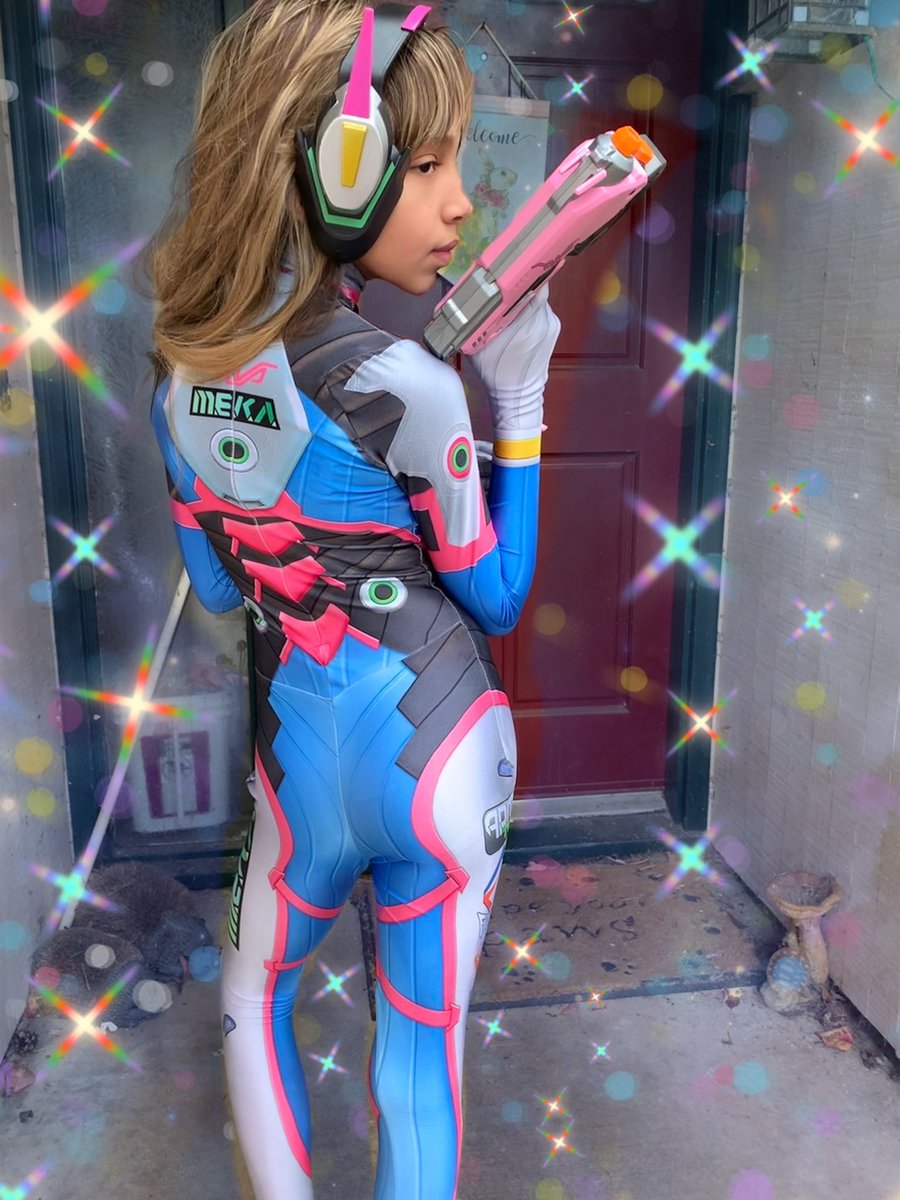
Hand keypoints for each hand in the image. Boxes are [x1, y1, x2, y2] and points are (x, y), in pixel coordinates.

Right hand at [470, 285, 560, 437]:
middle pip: (535, 287)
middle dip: (519, 284)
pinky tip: (518, 316)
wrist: (518, 396)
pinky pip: (542, 310)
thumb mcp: (478, 345)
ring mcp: (552, 324)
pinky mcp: (554, 328)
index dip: (522, 272)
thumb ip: (475, 320)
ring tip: (508, 301)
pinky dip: (530, 309)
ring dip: (524, 297)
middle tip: (504, 281)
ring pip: (538, 298)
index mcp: (527, 323)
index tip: (510, 265)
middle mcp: (544, 320)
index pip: (533, 284)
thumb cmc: (496, 373)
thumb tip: (464, 297)